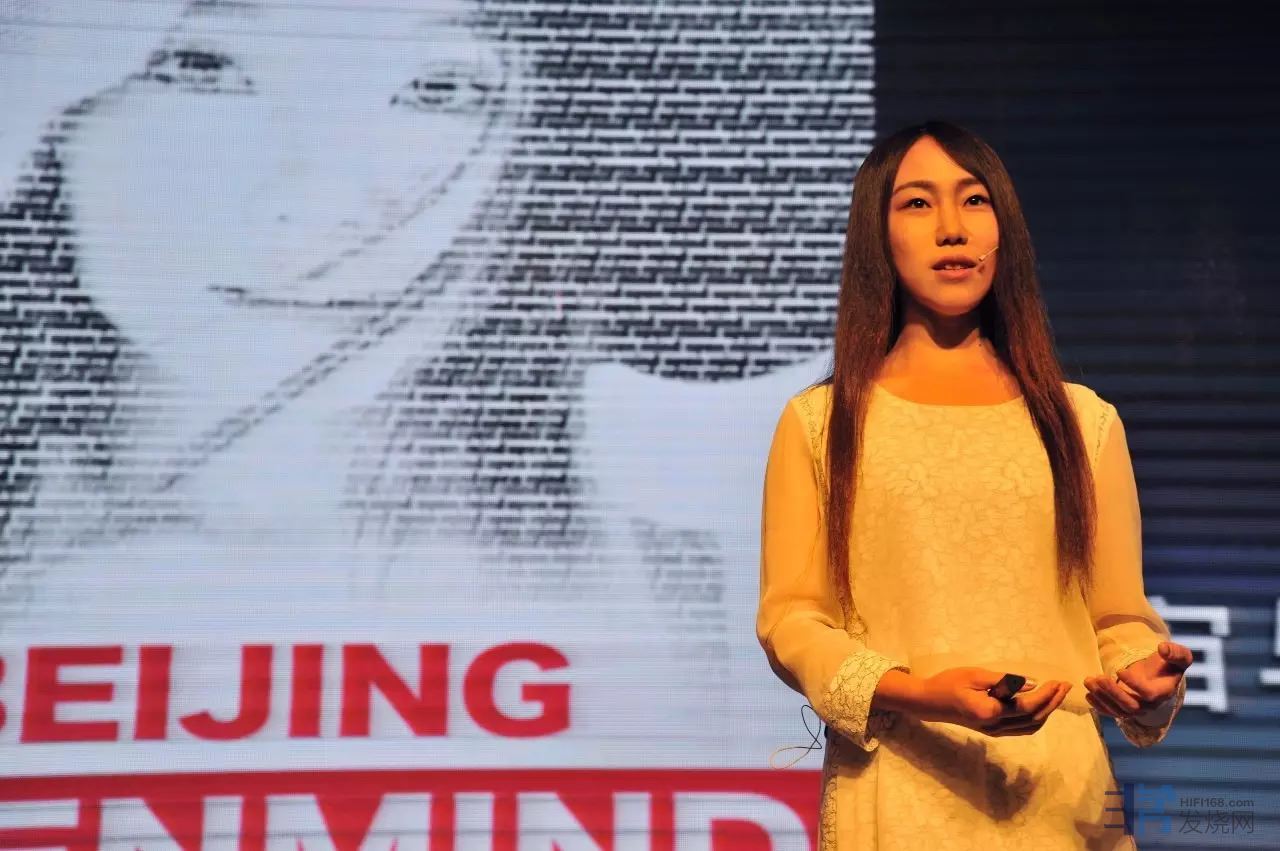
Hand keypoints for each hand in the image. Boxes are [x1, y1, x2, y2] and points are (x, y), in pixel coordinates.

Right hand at [917, 667, 1070, 736]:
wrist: (929, 702)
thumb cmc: (948, 682)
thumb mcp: (975, 674)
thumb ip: (1004, 681)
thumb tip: (1032, 684)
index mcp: (989, 711)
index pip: (1026, 707)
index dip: (1045, 695)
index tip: (1056, 681)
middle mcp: (994, 726)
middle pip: (1033, 718)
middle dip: (1052, 702)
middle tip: (1065, 685)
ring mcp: (994, 731)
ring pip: (1030, 727)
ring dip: (1047, 711)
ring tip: (1057, 693)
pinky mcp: (993, 731)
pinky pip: (1022, 729)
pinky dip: (1036, 719)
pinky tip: (1042, 705)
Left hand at [1084, 641, 1192, 720]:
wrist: (1161, 676)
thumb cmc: (1169, 664)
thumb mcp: (1178, 656)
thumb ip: (1175, 652)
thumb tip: (1162, 648)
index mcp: (1163, 692)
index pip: (1148, 694)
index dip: (1133, 684)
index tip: (1119, 670)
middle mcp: (1150, 705)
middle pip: (1131, 706)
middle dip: (1113, 692)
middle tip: (1098, 678)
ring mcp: (1137, 709)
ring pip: (1118, 710)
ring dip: (1102, 697)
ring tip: (1088, 681)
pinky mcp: (1125, 709)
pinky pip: (1112, 712)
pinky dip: (1099, 706)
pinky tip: (1088, 694)